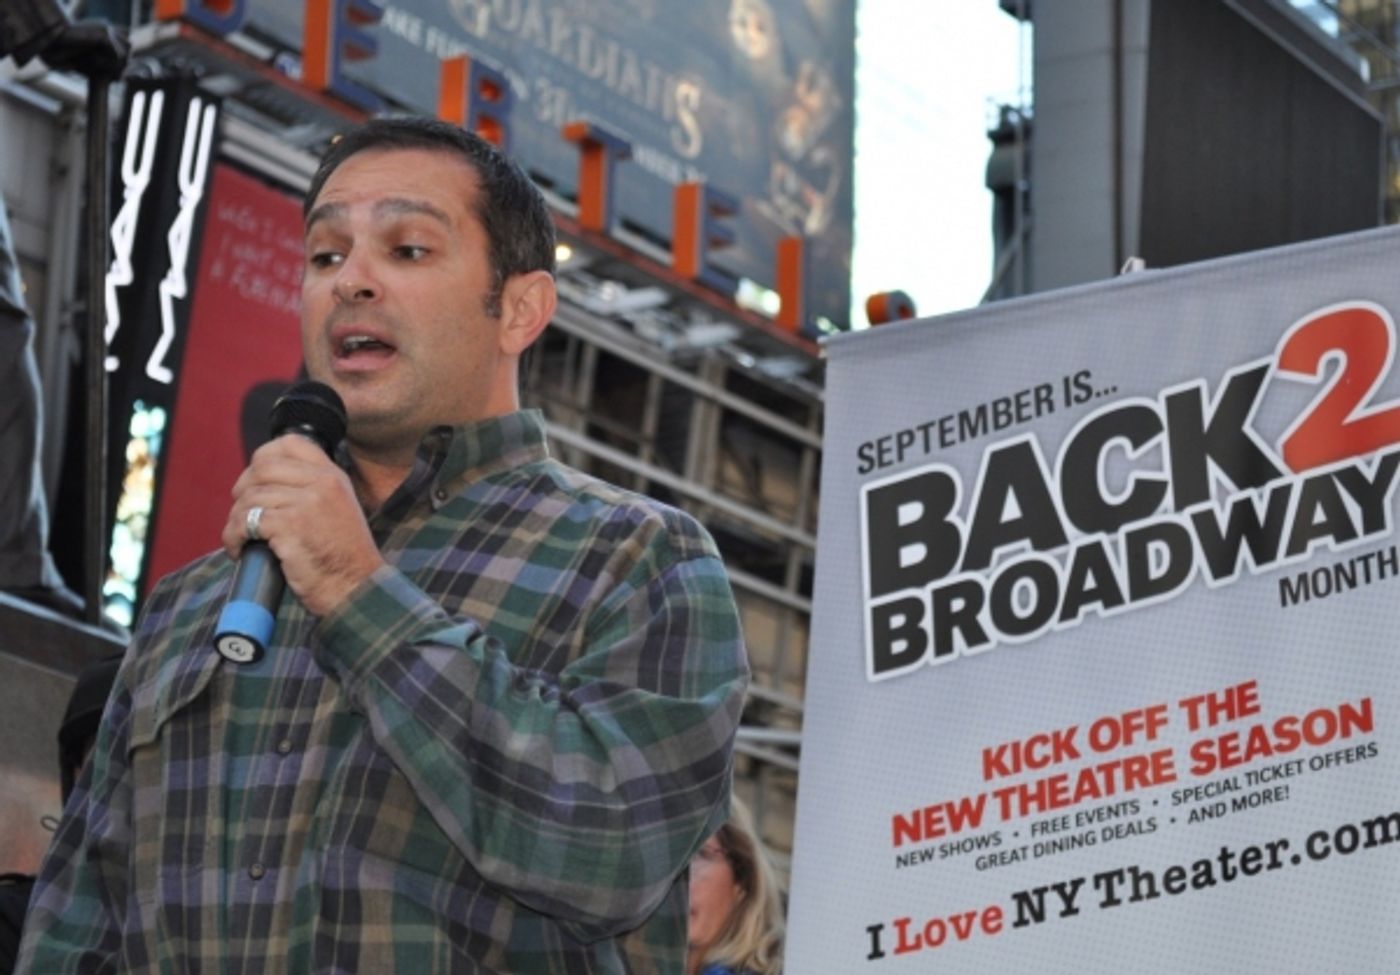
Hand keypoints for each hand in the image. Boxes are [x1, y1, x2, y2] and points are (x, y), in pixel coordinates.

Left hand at [222, 435, 383, 616]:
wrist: (356, 589)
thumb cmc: (344, 559)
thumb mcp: (339, 510)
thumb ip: (315, 491)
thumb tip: (270, 485)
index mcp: (334, 476)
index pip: (292, 443)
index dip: (264, 455)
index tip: (254, 479)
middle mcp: (322, 483)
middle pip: (263, 467)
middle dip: (242, 489)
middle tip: (242, 513)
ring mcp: (307, 503)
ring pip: (250, 497)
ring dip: (236, 519)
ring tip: (241, 537)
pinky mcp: (290, 526)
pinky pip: (245, 522)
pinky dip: (233, 536)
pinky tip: (238, 549)